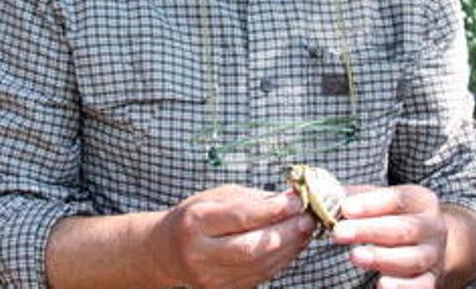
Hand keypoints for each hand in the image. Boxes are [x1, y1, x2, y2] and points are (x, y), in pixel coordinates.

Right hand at [151, 184, 315, 288]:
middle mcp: (200, 253)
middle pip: (252, 247)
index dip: (273, 210)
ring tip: (304, 230)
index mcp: (196, 222)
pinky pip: (260, 275)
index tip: (297, 201)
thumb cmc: (196, 217)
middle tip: (308, 219)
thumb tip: (292, 199)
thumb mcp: (217, 198)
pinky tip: (291, 245)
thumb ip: (253, 200)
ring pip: (260, 264)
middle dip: (286, 232)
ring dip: (289, 247)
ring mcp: (211, 277)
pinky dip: (280, 260)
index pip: (241, 217)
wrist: (167, 250)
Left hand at [332, 185, 447, 288]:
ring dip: (382, 258)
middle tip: (339, 233)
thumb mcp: (378, 199)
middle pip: (404, 229)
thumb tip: (325, 197)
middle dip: (369, 231)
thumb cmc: (393, 216)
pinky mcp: (431, 278)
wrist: (426, 240)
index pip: (398, 199)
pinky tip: (381, 284)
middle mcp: (432, 226)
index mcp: (420, 200)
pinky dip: (403, 287)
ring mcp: (433, 255)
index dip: (370, 204)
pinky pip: (422, 285)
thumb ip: (353, 197)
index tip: (345, 209)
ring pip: (413, 258)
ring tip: (354, 256)